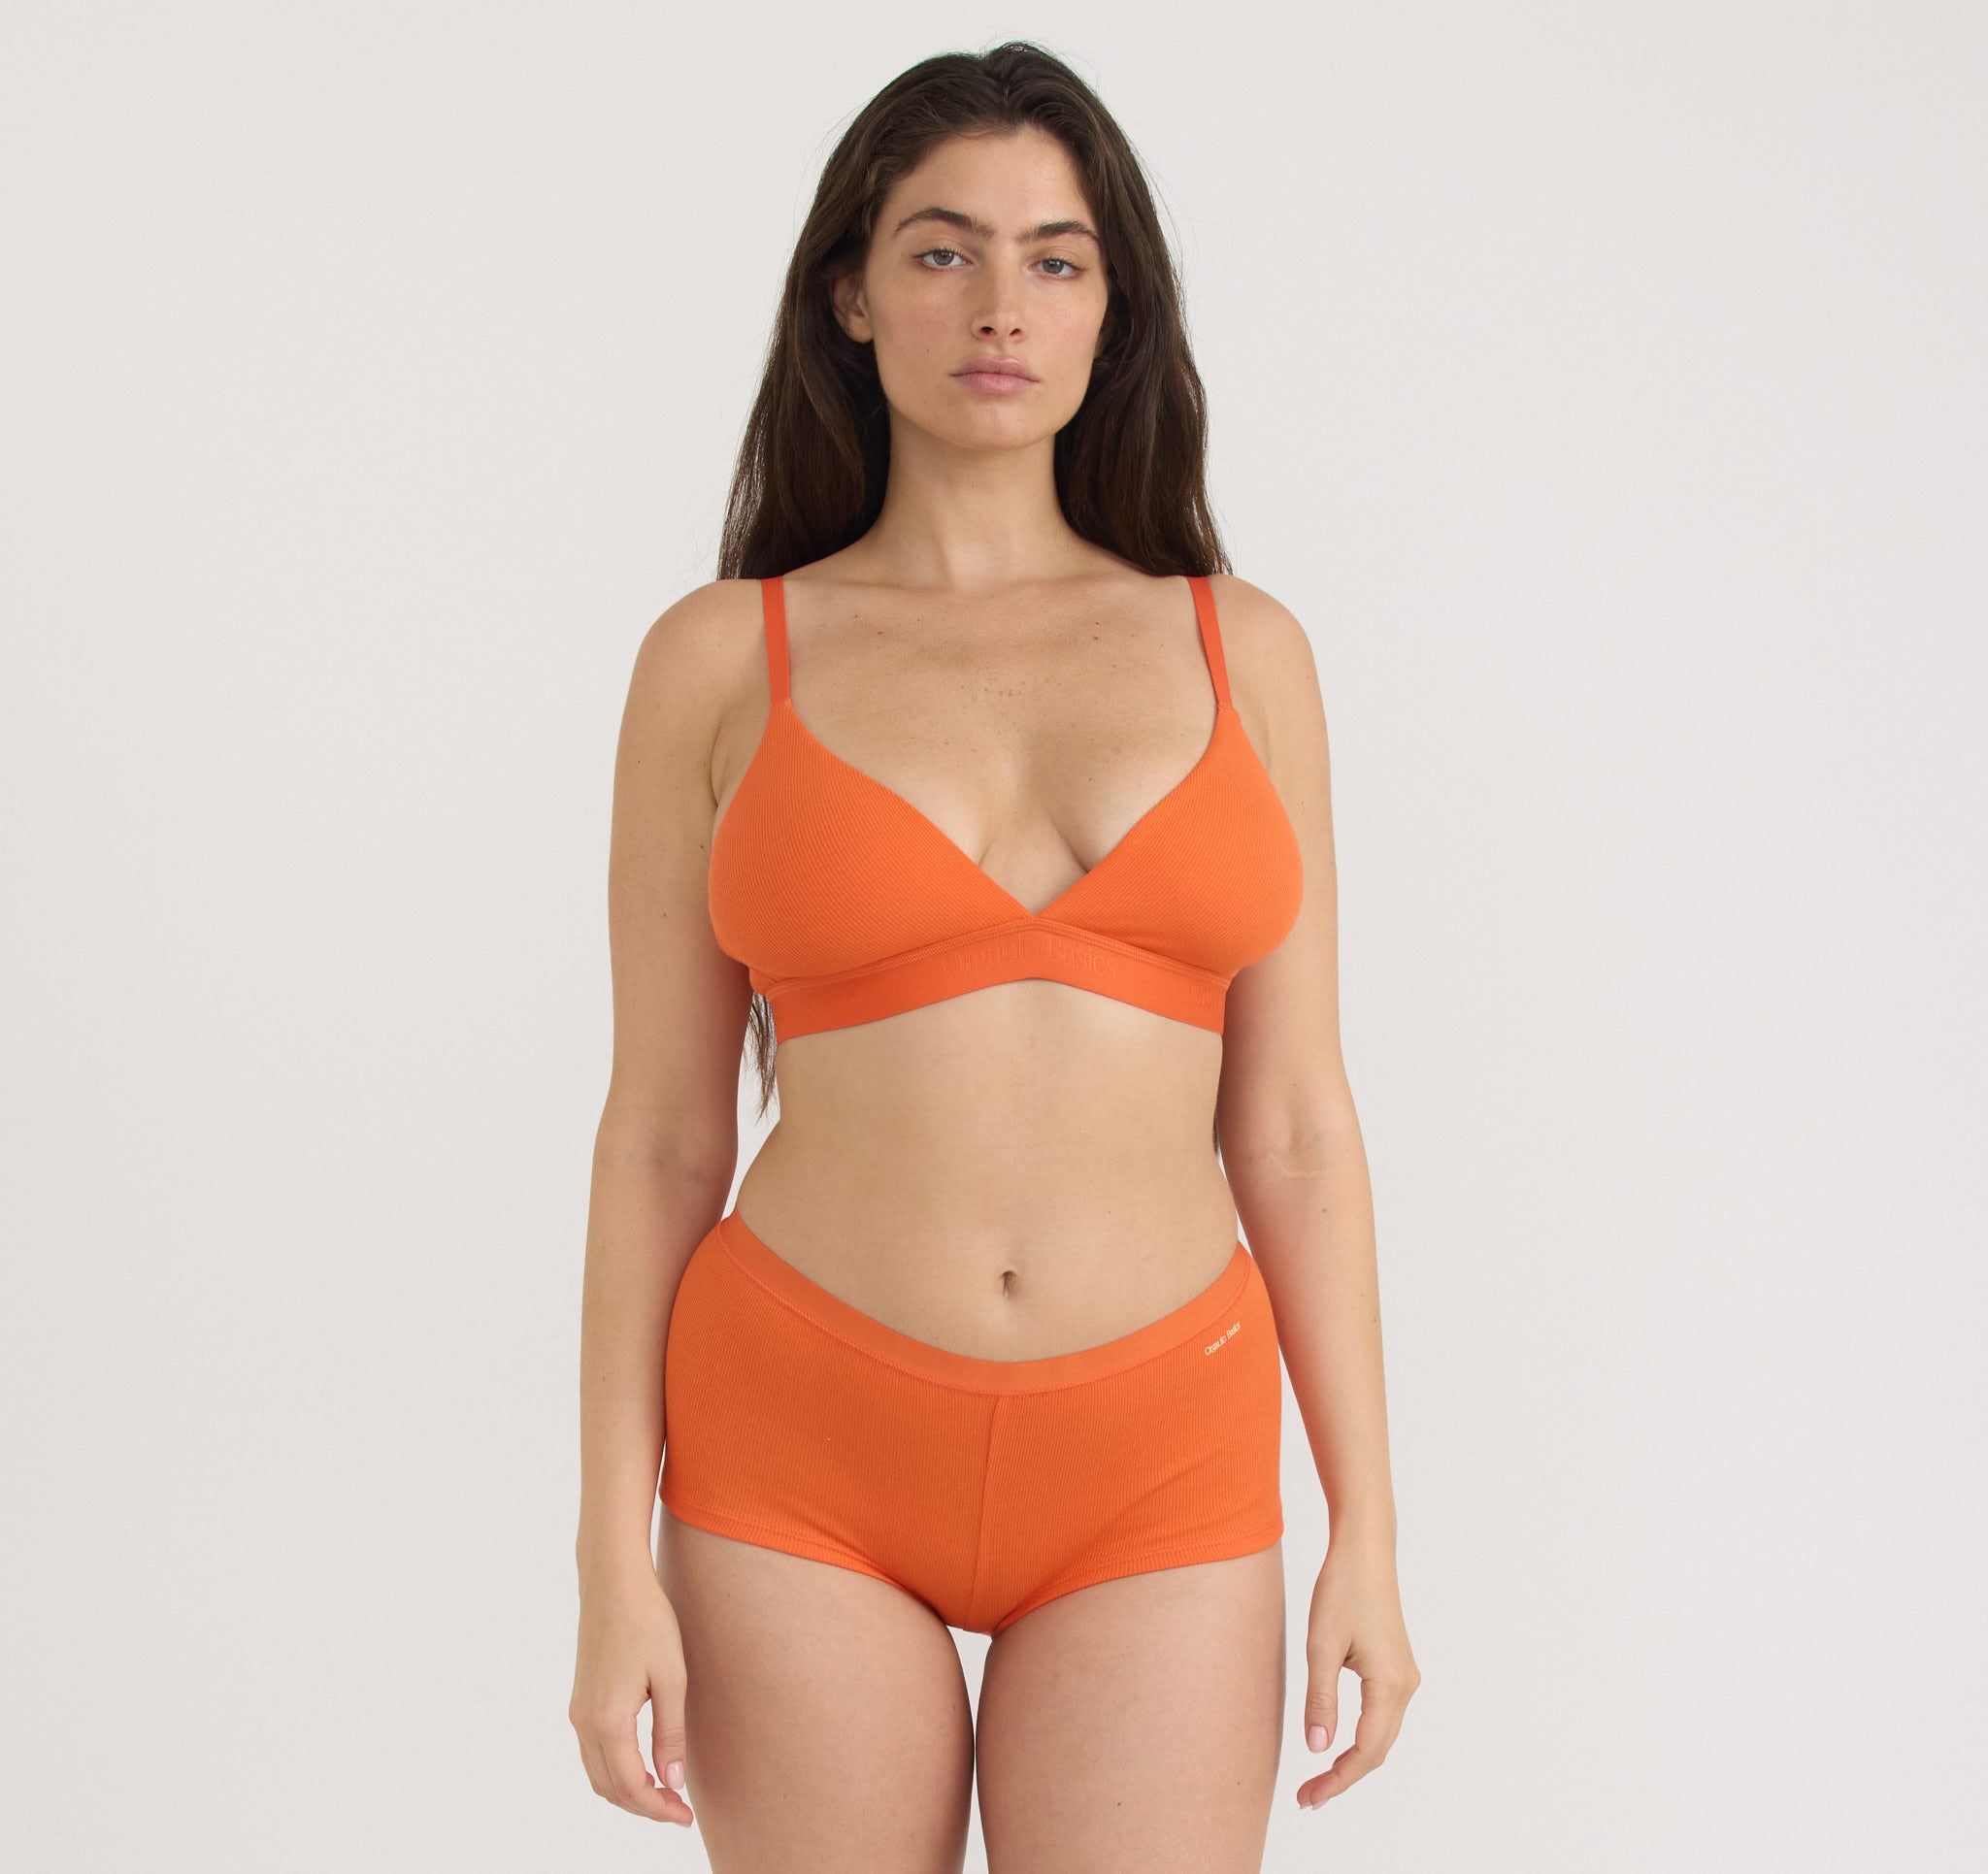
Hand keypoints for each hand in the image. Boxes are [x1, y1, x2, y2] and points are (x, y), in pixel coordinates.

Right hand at [569, 1566, 694, 1827]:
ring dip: (628, 1791)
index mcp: (607, 1721)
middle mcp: (584, 1722)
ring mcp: (578, 1712)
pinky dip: (615, 1770)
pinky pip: (593, 1753)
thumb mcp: (671, 1678)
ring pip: (598, 1774)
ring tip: (665, 1791)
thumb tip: (673, 1783)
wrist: (613, 1581)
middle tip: (679, 1809)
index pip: (630, 1787)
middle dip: (643, 1806)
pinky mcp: (580, 1700)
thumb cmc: (648, 1622)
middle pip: (610, 1789)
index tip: (685, 1817)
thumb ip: (670, 1735)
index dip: (658, 1809)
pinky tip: (643, 1764)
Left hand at [1296, 1538, 1419, 1809]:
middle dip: (1344, 1777)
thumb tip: (1317, 1749)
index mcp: (1390, 1685)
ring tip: (1319, 1779)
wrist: (1365, 1550)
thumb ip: (1320, 1699)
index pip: (1366, 1751)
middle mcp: (1405, 1686)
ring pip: (1382, 1735)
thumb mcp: (1321, 1645)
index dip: (1338, 1780)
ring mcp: (1405, 1677)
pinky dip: (1362, 1738)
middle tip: (1309, 1797)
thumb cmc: (1342, 1590)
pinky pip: (1382, 1716)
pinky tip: (1338, 1743)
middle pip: (1378, 1750)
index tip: (1310, 1799)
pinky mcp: (1397, 1667)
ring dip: (1353, 1760)